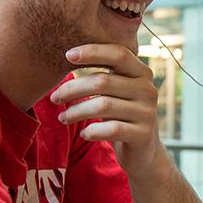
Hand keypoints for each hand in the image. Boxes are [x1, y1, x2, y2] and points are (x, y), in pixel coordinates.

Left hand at [51, 44, 161, 172]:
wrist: (144, 151)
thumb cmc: (121, 115)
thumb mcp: (117, 92)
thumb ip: (103, 75)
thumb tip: (67, 56)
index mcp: (142, 73)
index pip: (118, 54)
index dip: (93, 52)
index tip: (68, 55)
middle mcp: (148, 90)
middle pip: (103, 81)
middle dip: (73, 88)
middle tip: (54, 98)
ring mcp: (147, 113)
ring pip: (103, 105)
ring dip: (76, 112)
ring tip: (62, 117)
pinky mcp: (143, 134)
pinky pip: (111, 129)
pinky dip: (92, 131)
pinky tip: (85, 133)